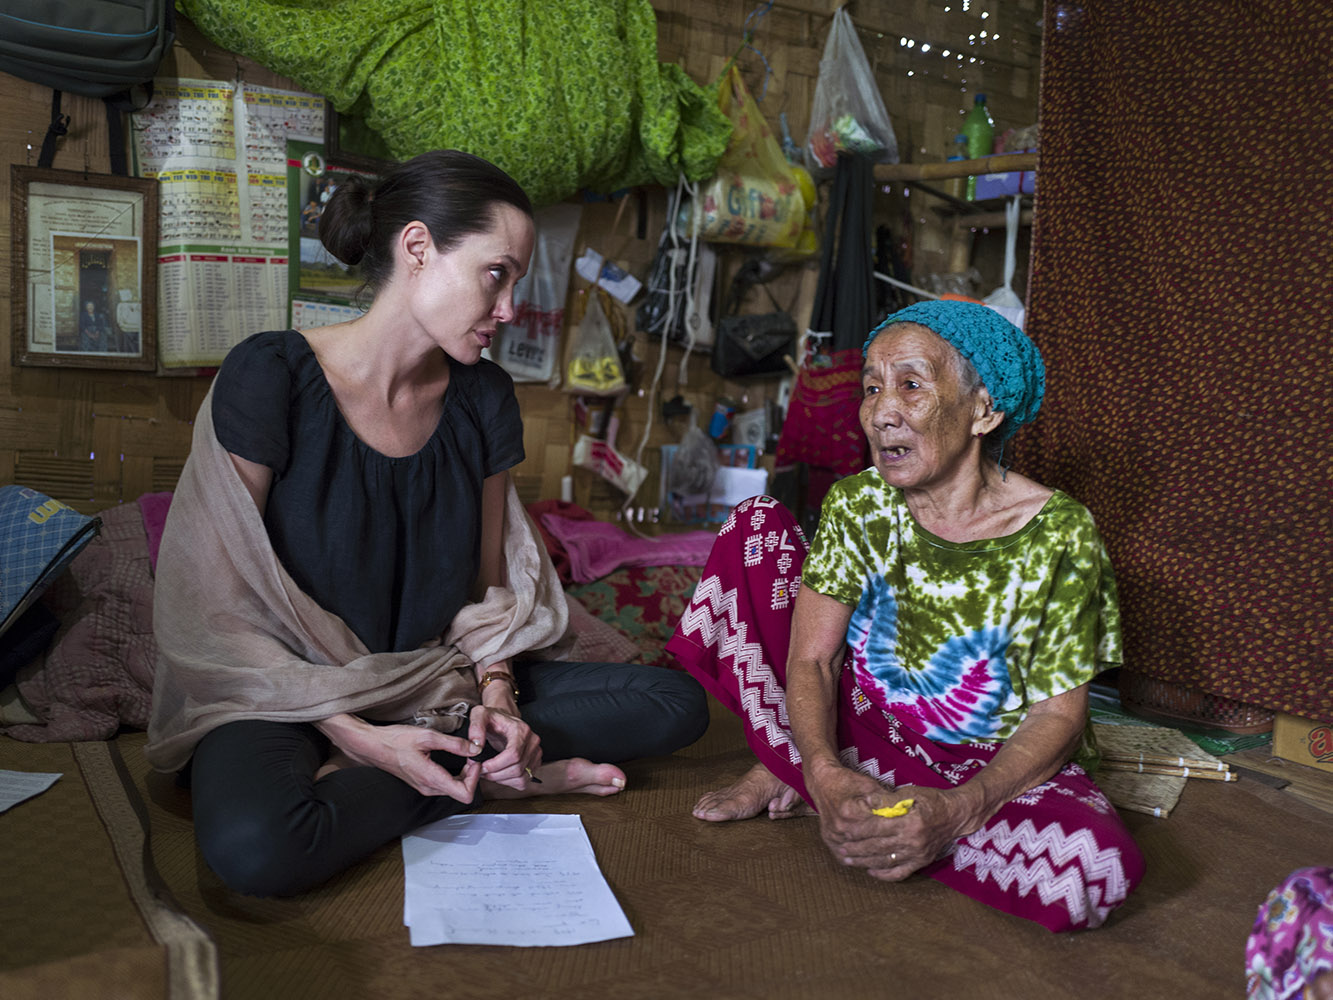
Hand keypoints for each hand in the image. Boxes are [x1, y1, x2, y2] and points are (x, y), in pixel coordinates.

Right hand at [332, 720, 482, 801]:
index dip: (475, 777)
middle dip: (471, 774)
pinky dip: (454, 774)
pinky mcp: (422, 783)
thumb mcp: (428, 737)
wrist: (374, 746)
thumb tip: (474, 748)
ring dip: (463, 774)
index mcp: (432, 778)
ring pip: (453, 789)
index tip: (474, 760)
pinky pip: (444, 784)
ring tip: (464, 755)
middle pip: (461, 792)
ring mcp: (424, 787)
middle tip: (471, 754)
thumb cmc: (396, 740)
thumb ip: (454, 744)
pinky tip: (453, 759)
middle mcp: (428, 787)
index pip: (465, 794)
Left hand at [468, 703, 541, 788]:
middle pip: (517, 768)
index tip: (483, 766)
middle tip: (482, 771)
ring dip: (502, 780)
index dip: (496, 765)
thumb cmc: (492, 719)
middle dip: (496, 775)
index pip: (513, 754)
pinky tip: (500, 775)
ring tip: (489, 773)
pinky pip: (524, 781)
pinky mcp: (534, 762)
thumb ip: (475, 728)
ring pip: (521, 777)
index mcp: (521, 730)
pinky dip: (510, 782)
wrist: (502, 720)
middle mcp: (532, 741)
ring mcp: (535, 752)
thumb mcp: (479, 716)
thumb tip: (476, 747)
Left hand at [805, 761, 966, 880]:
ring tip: (849, 860)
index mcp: (909, 822)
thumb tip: (865, 801)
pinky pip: (900, 873)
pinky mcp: (921, 862)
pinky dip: (884, 874)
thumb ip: (887, 799)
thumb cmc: (931, 800)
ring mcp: (917, 854)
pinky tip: (871, 871)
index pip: (877, 828)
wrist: (956, 815)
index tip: (844, 831)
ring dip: (865, 862)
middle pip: (878, 847)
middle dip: (857, 849)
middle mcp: (913, 841)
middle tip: (840, 848)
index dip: (858, 831)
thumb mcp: (909, 793)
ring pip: (886, 862)